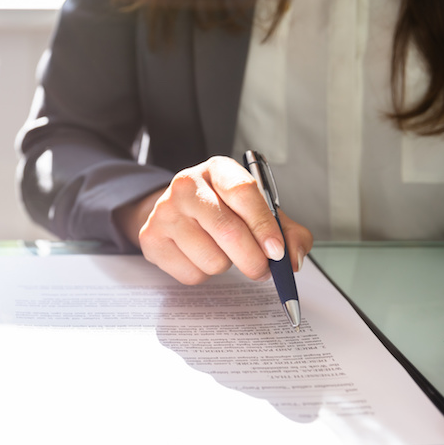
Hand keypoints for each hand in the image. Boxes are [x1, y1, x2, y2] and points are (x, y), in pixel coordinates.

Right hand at [113, 156, 312, 284]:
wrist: (175, 213)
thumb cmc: (222, 210)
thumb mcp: (256, 210)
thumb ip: (285, 231)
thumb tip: (292, 259)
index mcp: (217, 170)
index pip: (243, 192)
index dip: (263, 225)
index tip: (277, 251)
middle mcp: (186, 185)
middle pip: (228, 231)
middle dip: (253, 259)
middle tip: (261, 269)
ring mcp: (164, 212)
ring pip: (212, 260)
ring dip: (225, 265)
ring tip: (220, 251)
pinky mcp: (151, 240)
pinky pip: (191, 274)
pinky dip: (202, 274)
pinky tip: (198, 257)